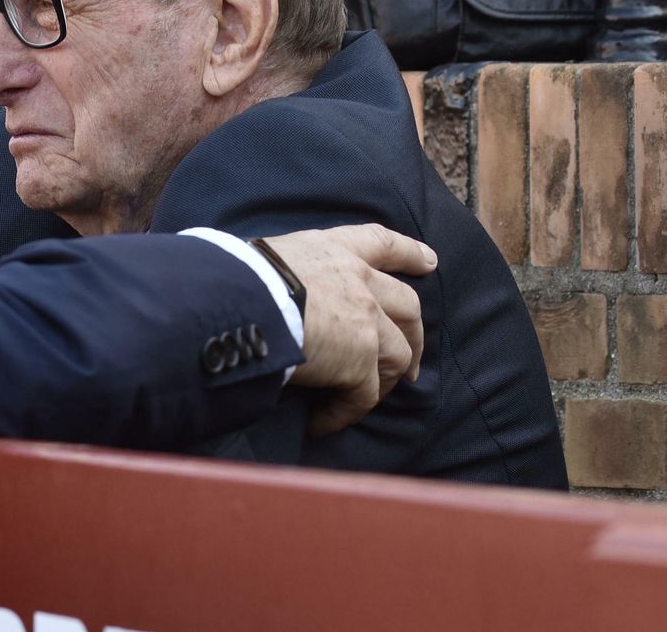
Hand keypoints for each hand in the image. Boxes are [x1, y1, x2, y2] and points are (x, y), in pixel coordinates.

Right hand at [261, 223, 431, 435]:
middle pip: (407, 305)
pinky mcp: (361, 361)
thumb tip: (266, 294)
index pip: (380, 242)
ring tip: (364, 398)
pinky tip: (322, 423)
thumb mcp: (266, 260)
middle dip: (414, 333)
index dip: (408, 253)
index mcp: (333, 250)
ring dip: (386, 380)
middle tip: (409, 359)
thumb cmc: (237, 277)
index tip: (429, 262)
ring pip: (398, 354)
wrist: (240, 302)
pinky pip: (363, 396)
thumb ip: (285, 274)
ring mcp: (366, 321)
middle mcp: (358, 281)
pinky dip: (345, 412)